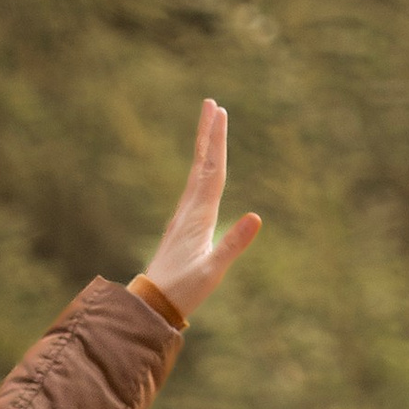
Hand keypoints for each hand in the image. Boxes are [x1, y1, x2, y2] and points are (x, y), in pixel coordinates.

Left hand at [137, 98, 261, 319]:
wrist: (152, 304)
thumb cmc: (183, 290)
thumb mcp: (213, 271)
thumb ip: (233, 244)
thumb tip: (256, 217)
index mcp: (199, 216)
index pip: (213, 172)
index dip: (218, 142)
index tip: (220, 114)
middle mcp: (189, 211)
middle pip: (202, 165)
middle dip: (208, 134)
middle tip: (212, 104)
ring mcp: (183, 217)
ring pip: (196, 174)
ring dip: (204, 148)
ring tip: (209, 126)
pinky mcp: (182, 225)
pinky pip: (194, 188)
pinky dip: (201, 170)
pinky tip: (202, 168)